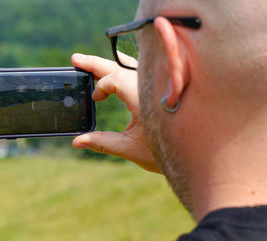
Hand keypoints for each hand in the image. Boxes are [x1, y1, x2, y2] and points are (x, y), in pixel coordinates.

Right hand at [71, 53, 159, 172]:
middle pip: (120, 66)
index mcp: (142, 98)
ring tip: (90, 62)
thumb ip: (102, 142)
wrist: (191, 153)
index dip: (101, 87)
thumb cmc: (162, 152)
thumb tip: (77, 142)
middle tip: (76, 59)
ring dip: (109, 64)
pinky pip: (139, 71)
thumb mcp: (129, 148)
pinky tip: (115, 67)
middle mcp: (150, 87)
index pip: (116, 79)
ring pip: (130, 66)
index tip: (95, 100)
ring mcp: (157, 86)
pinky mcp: (160, 89)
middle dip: (96, 64)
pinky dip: (124, 68)